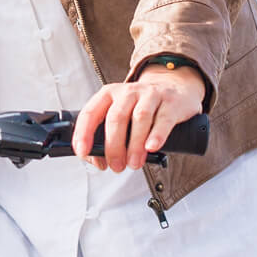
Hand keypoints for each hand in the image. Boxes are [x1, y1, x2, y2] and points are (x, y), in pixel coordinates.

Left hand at [75, 64, 205, 174]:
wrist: (173, 90)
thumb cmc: (141, 108)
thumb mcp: (121, 115)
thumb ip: (106, 136)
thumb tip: (98, 160)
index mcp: (108, 94)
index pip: (90, 112)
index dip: (84, 133)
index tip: (83, 152)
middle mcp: (127, 92)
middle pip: (116, 118)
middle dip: (113, 146)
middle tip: (116, 166)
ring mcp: (150, 95)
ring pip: (140, 118)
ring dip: (134, 145)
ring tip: (133, 164)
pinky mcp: (170, 102)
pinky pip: (163, 119)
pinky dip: (157, 135)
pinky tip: (151, 148)